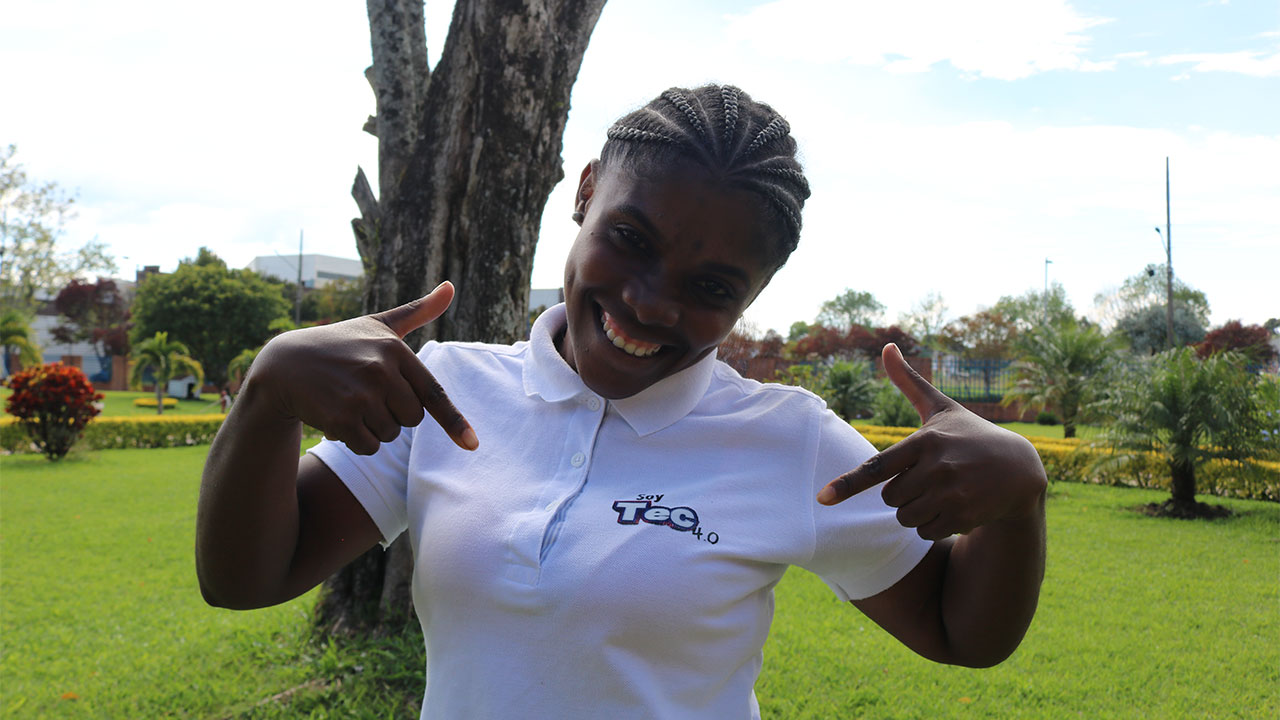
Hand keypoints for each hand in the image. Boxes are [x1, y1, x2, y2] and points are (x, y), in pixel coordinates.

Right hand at [248, 281, 476, 454]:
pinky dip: (356, 440)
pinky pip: (367, 447)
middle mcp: (379, 371)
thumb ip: (417, 311)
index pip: (432, 393)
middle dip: (394, 414)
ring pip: (389, 434)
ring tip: (349, 402)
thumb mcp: (378, 324)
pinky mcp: (340, 418)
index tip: (472, 444)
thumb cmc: (340, 344)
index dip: (454, 422)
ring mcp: (359, 395)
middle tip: (367, 395)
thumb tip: (450, 287)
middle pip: (412, 419)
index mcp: (394, 350)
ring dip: (373, 427)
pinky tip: (337, 417)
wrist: (284, 365)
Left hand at [817, 344, 1045, 540]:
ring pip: (905, 518)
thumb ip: (908, 383)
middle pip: (889, 498)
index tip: (822, 498)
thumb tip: (886, 346)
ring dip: (916, 511)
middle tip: (928, 480)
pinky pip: (926, 532)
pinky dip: (933, 525)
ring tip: (942, 493)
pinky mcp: (965, 517)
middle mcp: (937, 468)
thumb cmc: (970, 436)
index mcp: (925, 441)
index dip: (848, 484)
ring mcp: (952, 494)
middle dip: (902, 494)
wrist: (1020, 470)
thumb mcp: (941, 407)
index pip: (878, 467)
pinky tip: (954, 508)